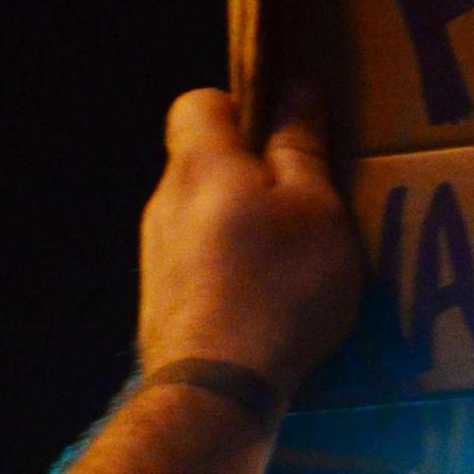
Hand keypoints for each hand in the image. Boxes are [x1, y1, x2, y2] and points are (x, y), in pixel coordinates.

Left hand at [138, 88, 359, 393]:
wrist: (217, 383)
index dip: (244, 106)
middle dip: (252, 172)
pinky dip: (233, 265)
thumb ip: (301, 148)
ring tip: (294, 261)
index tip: (288, 139)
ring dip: (245, 223)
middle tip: (307, 205)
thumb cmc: (279, 284)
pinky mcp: (162, 295)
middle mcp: (166, 198)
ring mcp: (157, 250)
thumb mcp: (316, 209)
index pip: (200, 101)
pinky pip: (200, 258)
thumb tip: (294, 89)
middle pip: (204, 160)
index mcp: (202, 163)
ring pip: (204, 212)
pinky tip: (268, 299)